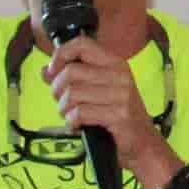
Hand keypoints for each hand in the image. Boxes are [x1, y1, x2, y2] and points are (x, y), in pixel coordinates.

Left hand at [40, 33, 167, 183]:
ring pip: (73, 93)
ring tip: (71, 116)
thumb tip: (45, 71)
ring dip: (64, 108)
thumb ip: (71, 79)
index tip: (53, 70)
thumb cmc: (118, 117)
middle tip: (62, 102)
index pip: (82, 44)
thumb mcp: (97, 91)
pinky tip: (78, 126)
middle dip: (57, 89)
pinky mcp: (118, 115)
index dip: (61, 54)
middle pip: (71, 71)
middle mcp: (120, 75)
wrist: (143, 144)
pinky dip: (72, 122)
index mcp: (115, 64)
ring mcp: (121, 95)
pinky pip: (80, 113)